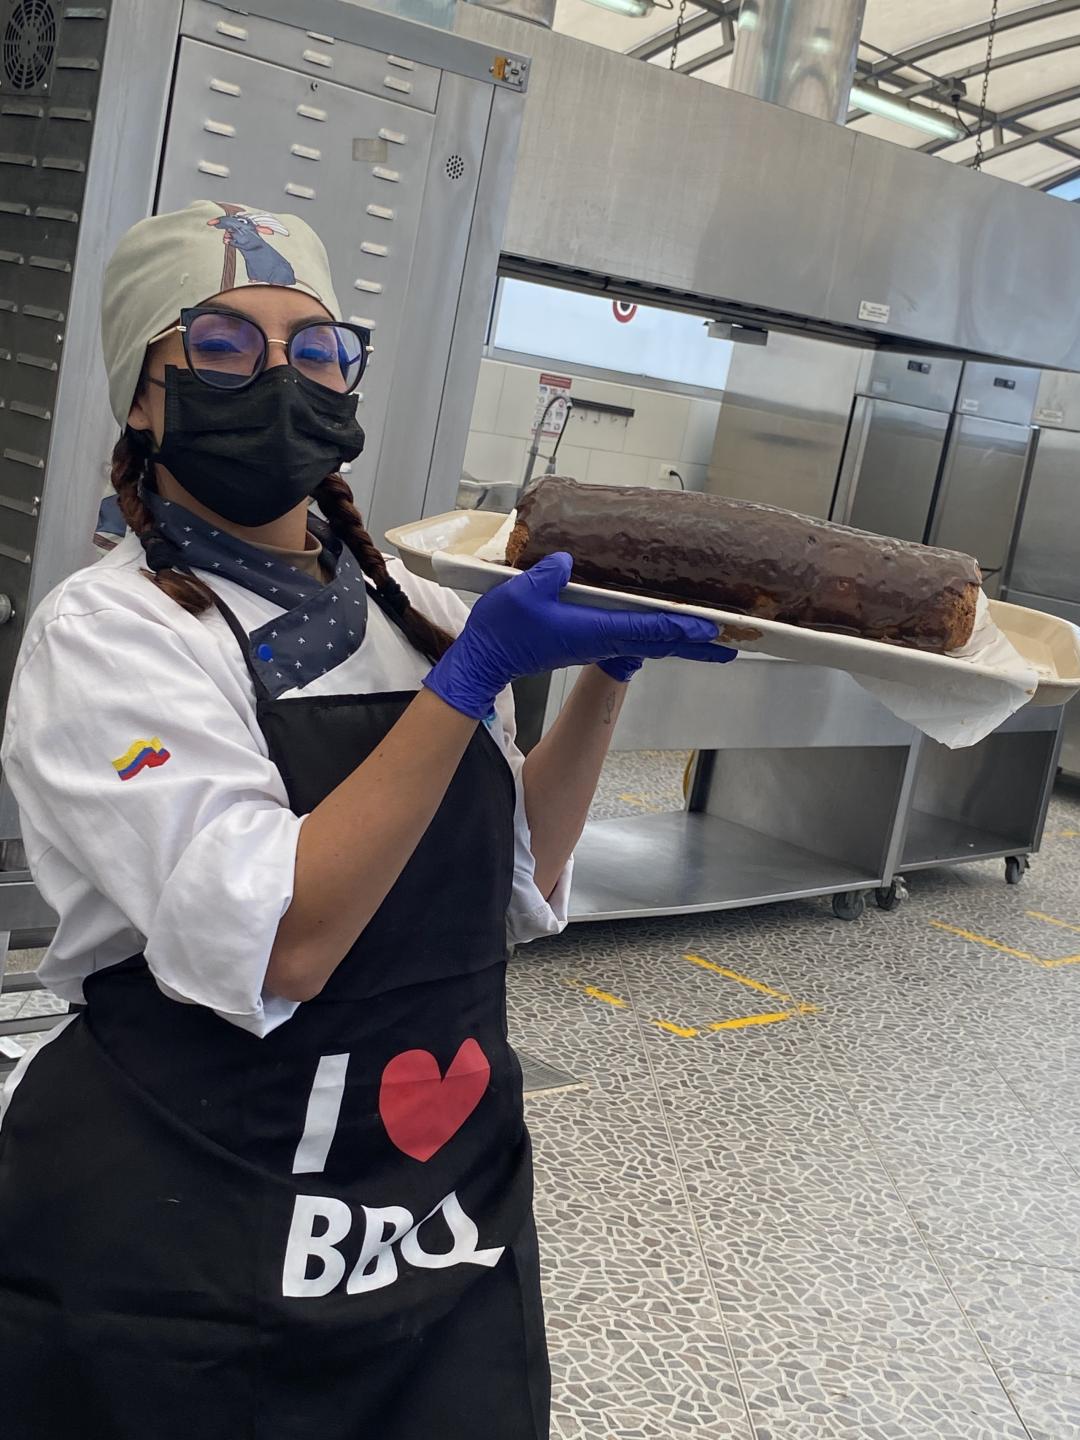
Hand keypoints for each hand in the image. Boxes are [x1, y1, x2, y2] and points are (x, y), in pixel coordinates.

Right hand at [424, 552, 736, 718]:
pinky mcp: (590, 642)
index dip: (682, 625)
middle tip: (732, 644)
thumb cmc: (503, 629)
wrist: (487, 659)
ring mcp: (598, 643)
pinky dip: (659, 634)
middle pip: (660, 642)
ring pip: (650, 642)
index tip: (712, 627)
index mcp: (595, 631)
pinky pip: (634, 638)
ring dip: (682, 640)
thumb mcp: (521, 593)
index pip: (648, 627)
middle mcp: (603, 640)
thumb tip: (568, 560)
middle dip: (696, 643)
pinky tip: (670, 628)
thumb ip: (546, 576)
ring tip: (713, 639)